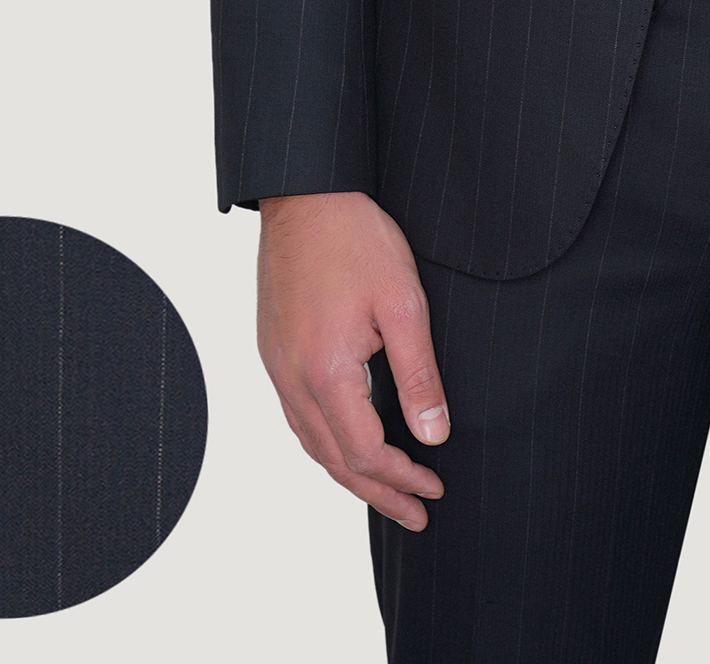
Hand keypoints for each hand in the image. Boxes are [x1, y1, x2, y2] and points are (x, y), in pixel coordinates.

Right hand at [256, 190, 449, 529]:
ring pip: (312, 443)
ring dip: (350, 474)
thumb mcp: (403, 303)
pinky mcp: (273, 350)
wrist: (305, 195)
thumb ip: (419, 374)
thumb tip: (435, 435)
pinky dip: (326, 443)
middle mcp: (292, 379)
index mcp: (326, 373)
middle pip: (334, 461)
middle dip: (378, 493)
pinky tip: (347, 443)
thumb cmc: (356, 240)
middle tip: (416, 514)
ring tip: (386, 491)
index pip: (366, 453)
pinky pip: (298, 417)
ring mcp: (277, 367)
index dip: (403, 478)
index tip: (436, 488)